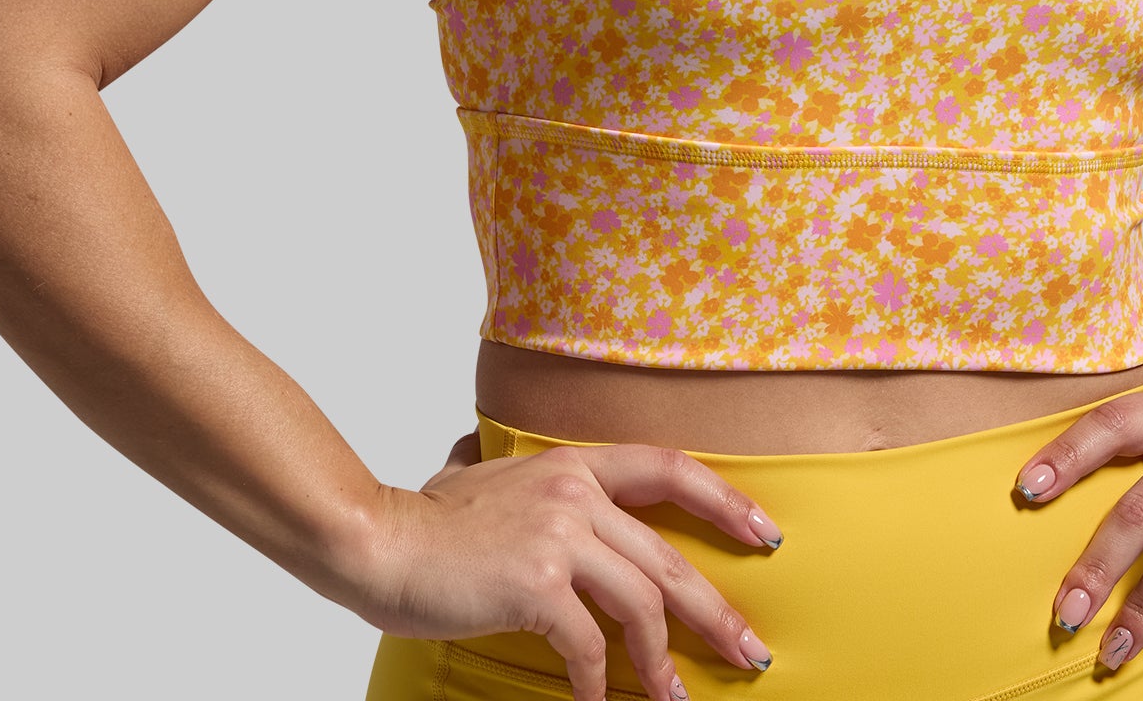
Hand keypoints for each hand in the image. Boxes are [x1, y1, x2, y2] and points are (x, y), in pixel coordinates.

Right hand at [346, 424, 782, 700]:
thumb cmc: (428, 522)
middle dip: (717, 610)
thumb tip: (529, 489)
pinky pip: (587, 645)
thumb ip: (528, 487)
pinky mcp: (535, 583)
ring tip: (675, 700)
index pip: (669, 467)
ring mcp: (557, 535)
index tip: (764, 533)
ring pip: (640, 604)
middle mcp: (573, 492)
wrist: (378, 540)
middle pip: (667, 557)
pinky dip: (599, 685)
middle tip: (751, 650)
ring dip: (663, 662)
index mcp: (572, 465)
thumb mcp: (489, 481)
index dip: (724, 500)